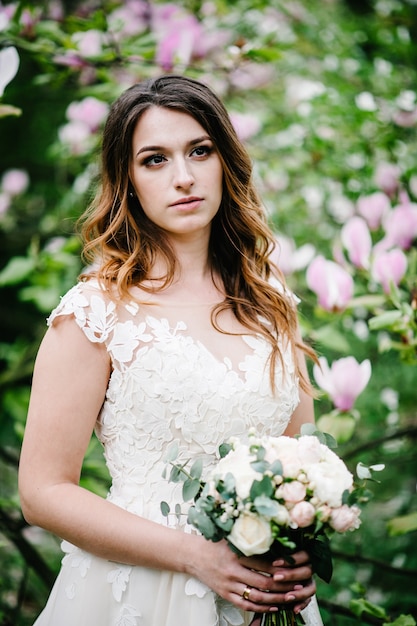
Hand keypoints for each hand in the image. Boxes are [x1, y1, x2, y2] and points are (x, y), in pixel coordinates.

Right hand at [188, 538, 315, 614]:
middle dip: (283, 586)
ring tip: (290, 598)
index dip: (280, 567)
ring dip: (275, 599)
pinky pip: (245, 605)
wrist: (192, 555)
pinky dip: (261, 608)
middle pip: (263, 582)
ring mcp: (228, 584)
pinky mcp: (225, 594)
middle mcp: (232, 570)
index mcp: (235, 553)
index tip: (295, 567)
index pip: (263, 563)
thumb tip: (273, 536)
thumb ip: (249, 536)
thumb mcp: (230, 536)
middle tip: (298, 586)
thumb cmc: (214, 543)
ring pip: (256, 597)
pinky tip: (273, 607)